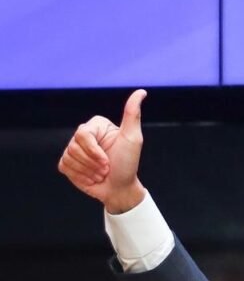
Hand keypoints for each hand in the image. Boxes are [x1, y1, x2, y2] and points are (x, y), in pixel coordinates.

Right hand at [57, 89, 146, 213]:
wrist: (121, 189)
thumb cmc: (128, 164)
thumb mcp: (132, 139)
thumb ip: (132, 114)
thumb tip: (141, 91)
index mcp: (95, 126)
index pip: (83, 134)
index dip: (94, 152)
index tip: (109, 161)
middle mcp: (83, 134)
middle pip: (74, 147)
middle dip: (93, 164)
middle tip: (106, 169)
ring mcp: (73, 148)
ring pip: (69, 157)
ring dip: (88, 171)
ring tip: (100, 173)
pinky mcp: (67, 163)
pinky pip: (65, 166)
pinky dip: (79, 176)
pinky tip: (91, 177)